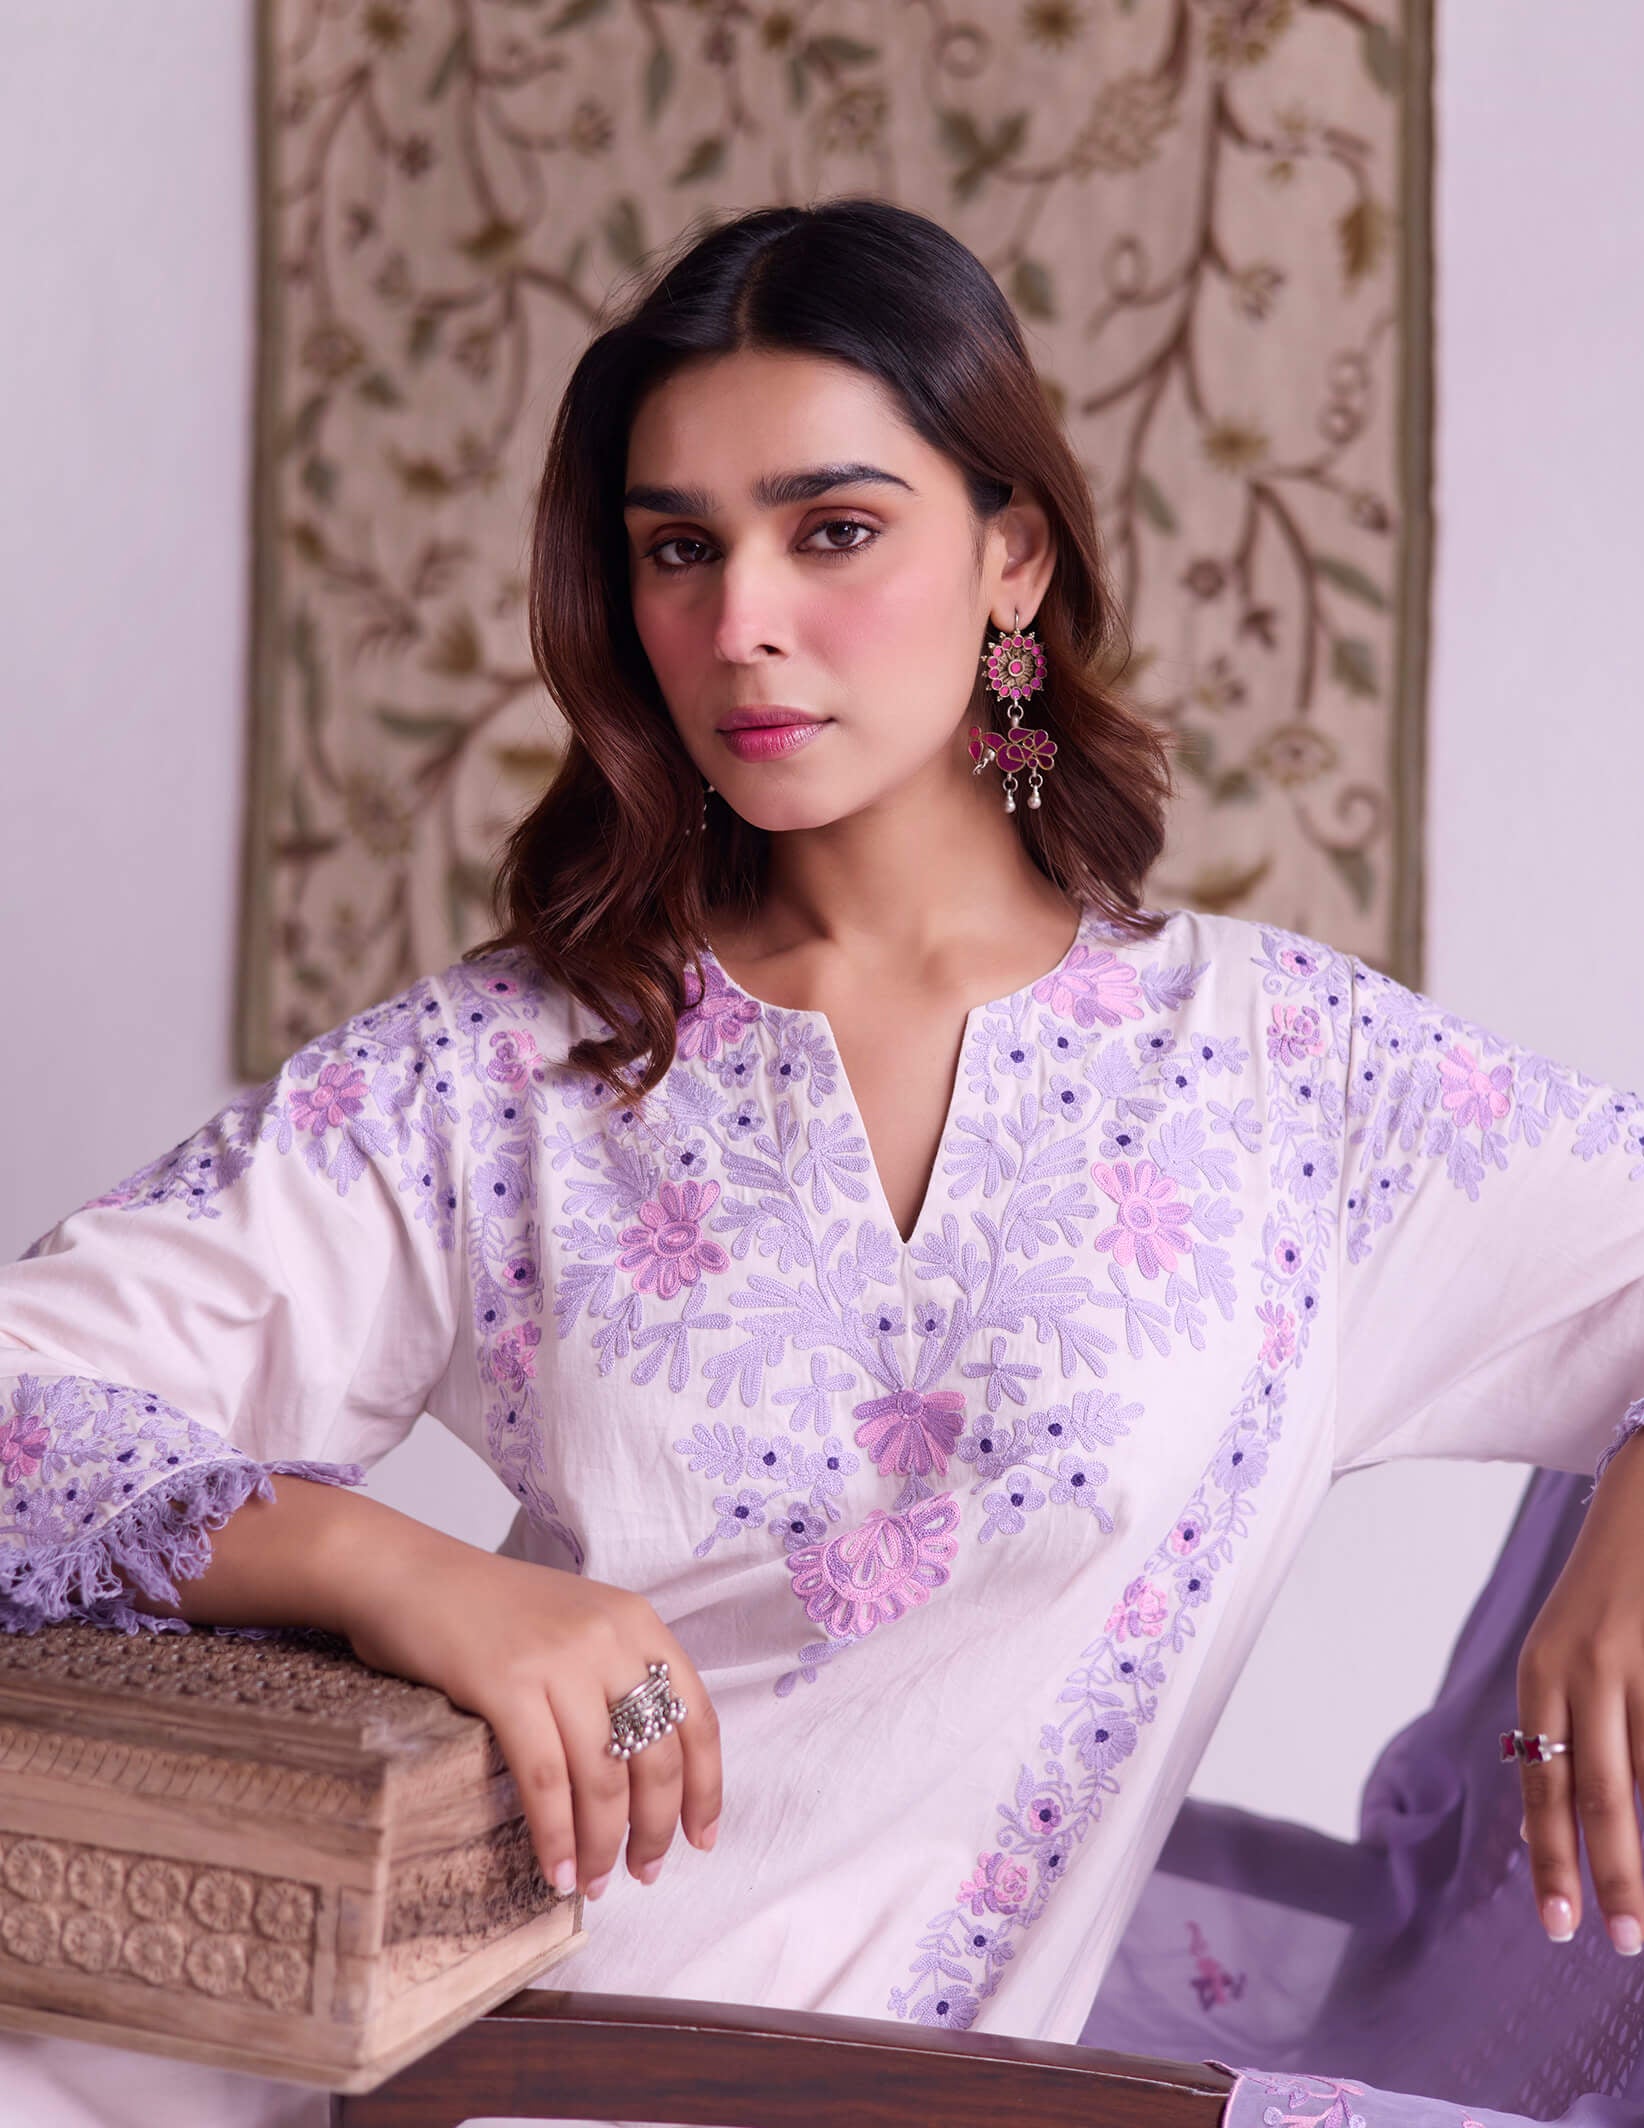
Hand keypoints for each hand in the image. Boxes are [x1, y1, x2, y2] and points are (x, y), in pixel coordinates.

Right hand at [337, 1525, 721, 1903]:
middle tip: (644, 1874)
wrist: (409, 1574)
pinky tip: (555, 1869)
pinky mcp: (505, 1684)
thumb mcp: (576, 1622)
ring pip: (603, 1776)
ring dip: (603, 1845)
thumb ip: (615, 1673)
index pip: (697, 1717)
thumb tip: (645, 1768)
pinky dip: (555, 1834)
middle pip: (658, 1755)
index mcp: (636, 1622)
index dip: (706, 1788)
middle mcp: (609, 1638)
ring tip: (592, 1881)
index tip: (700, 1839)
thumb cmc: (489, 1609)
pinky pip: (545, 1778)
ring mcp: (558, 1660)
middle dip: (656, 1829)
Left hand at [1515, 1429, 1643, 1954]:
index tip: (1559, 1925)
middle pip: (1600, 1791)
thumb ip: (1571, 1733)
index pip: (1543, 1784)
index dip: (1552, 1857)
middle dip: (1614, 1873)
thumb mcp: (1570, 1655)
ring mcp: (1640, 1656)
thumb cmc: (1609, 1593)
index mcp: (1542, 1672)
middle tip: (1623, 1941)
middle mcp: (1585, 1666)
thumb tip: (1556, 1830)